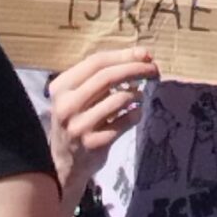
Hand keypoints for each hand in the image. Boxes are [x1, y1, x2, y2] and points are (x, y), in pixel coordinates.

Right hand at [46, 46, 157, 204]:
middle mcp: (67, 105)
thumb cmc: (77, 119)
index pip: (96, 62)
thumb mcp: (77, 94)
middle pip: (108, 77)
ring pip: (119, 99)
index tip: (145, 54)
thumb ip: (102, 75)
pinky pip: (125, 121)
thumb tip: (141, 56)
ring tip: (139, 96)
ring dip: (136, 94)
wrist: (65, 162)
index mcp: (61, 87)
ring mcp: (80, 126)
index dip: (123, 56)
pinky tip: (135, 113)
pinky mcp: (94, 143)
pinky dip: (136, 113)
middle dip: (135, 69)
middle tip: (154, 70)